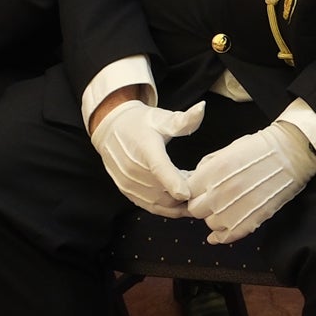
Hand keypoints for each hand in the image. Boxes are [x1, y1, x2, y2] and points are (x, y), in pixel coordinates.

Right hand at [90, 97, 206, 214]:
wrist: (110, 130)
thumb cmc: (140, 123)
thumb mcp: (161, 117)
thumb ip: (183, 119)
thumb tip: (202, 108)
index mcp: (145, 149)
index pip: (159, 168)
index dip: (173, 183)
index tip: (188, 193)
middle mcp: (133, 169)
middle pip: (163, 191)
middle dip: (187, 194)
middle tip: (204, 186)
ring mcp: (129, 184)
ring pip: (160, 203)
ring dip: (179, 202)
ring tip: (194, 190)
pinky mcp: (128, 193)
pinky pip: (152, 207)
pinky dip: (169, 207)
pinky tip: (180, 197)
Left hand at [183, 120, 315, 243]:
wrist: (291, 153)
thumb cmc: (260, 148)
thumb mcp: (228, 150)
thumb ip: (207, 167)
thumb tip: (194, 181)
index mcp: (213, 172)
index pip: (187, 191)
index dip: (192, 191)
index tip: (199, 191)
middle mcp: (221, 192)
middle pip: (195, 210)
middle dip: (201, 205)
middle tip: (211, 200)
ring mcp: (236, 209)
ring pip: (210, 224)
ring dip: (214, 218)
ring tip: (225, 209)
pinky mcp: (251, 220)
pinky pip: (227, 236)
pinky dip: (222, 236)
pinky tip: (220, 234)